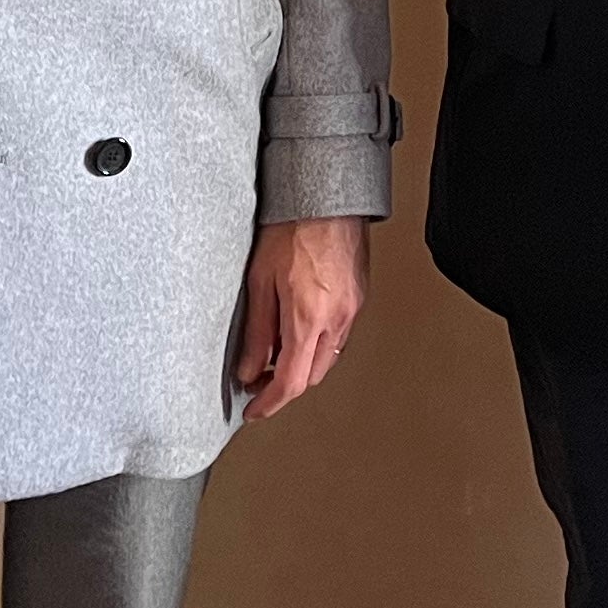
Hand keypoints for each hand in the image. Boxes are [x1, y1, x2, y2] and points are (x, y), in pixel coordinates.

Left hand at [232, 216, 368, 418]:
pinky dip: (318, 346)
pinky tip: (300, 332)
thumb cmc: (293, 227)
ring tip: (275, 356)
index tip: (254, 410)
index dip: (269, 403)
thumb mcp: (260, 281)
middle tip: (257, 381)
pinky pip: (338, 337)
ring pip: (327, 359)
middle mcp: (336, 320)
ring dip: (302, 367)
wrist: (327, 196)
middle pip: (311, 377)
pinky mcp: (359, 298)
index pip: (290, 382)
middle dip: (284, 387)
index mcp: (309, 318)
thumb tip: (248, 370)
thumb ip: (256, 332)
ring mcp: (352, 310)